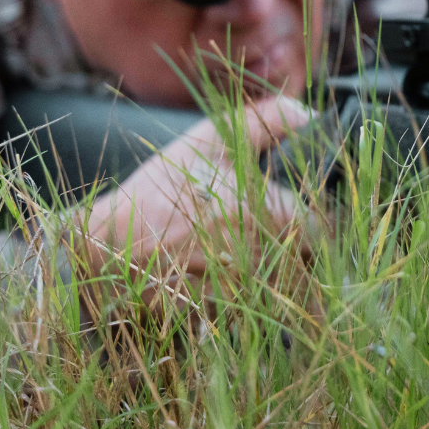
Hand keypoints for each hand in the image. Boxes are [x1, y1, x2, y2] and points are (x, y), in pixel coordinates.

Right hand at [79, 95, 315, 302]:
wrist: (104, 247)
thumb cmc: (160, 189)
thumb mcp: (210, 141)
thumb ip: (267, 121)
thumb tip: (311, 112)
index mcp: (269, 214)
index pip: (323, 226)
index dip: (320, 217)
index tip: (307, 208)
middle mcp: (264, 257)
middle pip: (309, 258)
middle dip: (302, 245)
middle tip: (279, 227)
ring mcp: (245, 292)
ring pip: (286, 284)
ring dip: (280, 270)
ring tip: (250, 251)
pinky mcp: (225, 315)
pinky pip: (256, 306)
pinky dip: (252, 294)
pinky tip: (229, 275)